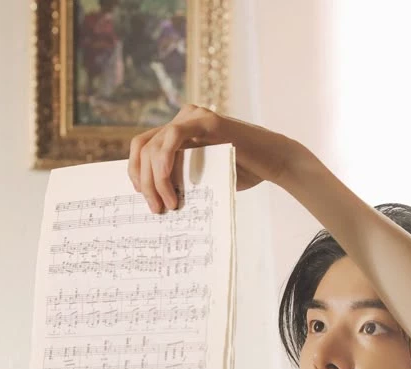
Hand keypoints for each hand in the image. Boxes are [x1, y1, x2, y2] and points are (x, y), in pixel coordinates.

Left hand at [127, 103, 306, 212]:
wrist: (274, 162)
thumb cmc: (243, 171)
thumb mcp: (203, 177)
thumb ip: (181, 179)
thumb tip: (156, 201)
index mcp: (178, 132)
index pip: (143, 148)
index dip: (136, 173)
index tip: (143, 198)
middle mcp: (182, 120)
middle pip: (144, 148)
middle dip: (144, 182)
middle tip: (156, 209)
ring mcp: (193, 117)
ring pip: (154, 146)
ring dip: (155, 179)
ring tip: (168, 204)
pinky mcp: (205, 120)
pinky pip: (173, 137)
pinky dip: (165, 162)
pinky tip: (167, 183)